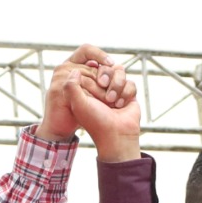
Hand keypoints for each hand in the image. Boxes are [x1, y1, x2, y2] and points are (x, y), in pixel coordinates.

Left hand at [41, 44, 140, 161]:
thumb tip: (74, 70)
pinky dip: (126, 93)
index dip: (92, 77)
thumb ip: (71, 86)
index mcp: (87, 89)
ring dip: (117, 86)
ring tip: (113, 102)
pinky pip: (130, 82)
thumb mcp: (78, 104)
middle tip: (105, 95)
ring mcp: (115, 89)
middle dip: (107, 78)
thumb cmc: (96, 121)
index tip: (92, 94)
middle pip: (106, 68)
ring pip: (119, 72)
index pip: (90, 69)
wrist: (116, 134)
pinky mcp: (128, 93)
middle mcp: (100, 88)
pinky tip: (121, 105)